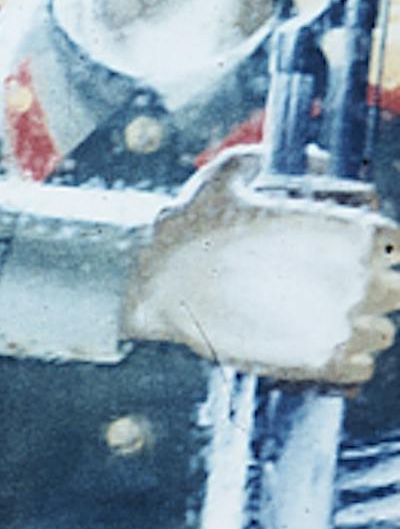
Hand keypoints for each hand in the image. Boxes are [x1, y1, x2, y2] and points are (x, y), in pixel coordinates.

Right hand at [124, 147, 399, 384]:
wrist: (154, 280)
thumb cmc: (188, 223)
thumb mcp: (226, 173)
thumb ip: (271, 161)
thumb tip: (315, 159)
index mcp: (337, 231)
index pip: (391, 240)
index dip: (378, 244)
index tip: (355, 249)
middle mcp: (345, 279)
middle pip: (397, 290)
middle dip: (379, 288)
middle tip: (344, 288)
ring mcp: (332, 325)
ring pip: (382, 333)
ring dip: (366, 327)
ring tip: (333, 321)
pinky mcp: (313, 364)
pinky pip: (359, 369)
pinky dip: (350, 361)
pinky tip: (324, 348)